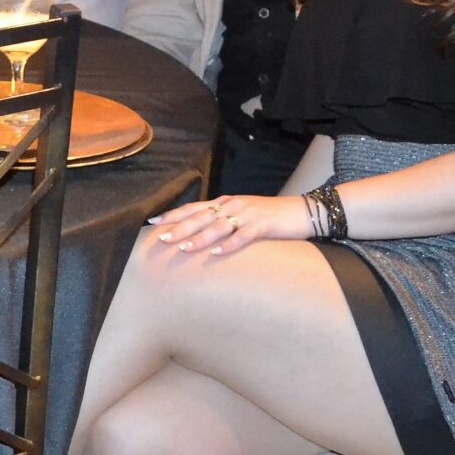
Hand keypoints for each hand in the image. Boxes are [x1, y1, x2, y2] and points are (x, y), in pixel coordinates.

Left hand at [147, 194, 309, 256]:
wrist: (301, 211)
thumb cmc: (269, 216)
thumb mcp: (241, 215)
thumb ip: (222, 220)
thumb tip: (198, 233)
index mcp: (225, 202)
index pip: (193, 208)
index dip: (173, 214)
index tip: (153, 222)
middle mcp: (233, 205)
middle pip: (201, 217)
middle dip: (180, 228)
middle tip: (162, 238)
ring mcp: (248, 214)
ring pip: (219, 226)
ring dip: (200, 238)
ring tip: (184, 248)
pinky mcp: (263, 225)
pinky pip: (244, 236)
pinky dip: (231, 244)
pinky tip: (219, 252)